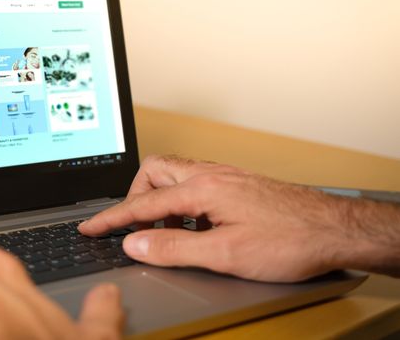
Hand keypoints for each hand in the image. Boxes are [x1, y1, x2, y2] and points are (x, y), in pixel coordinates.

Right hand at [79, 155, 399, 281]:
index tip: (90, 226)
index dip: (112, 218)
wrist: (334, 228)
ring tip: (167, 232)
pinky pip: (195, 183)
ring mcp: (225, 176)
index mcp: (202, 188)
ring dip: (161, 201)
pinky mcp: (237, 183)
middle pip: (155, 171)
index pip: (143, 203)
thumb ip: (175, 248)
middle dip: (136, 196)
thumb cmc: (289, 239)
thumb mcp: (226, 253)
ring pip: (175, 175)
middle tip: (133, 224)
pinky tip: (196, 226)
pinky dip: (183, 203)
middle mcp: (211, 174)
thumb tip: (135, 244)